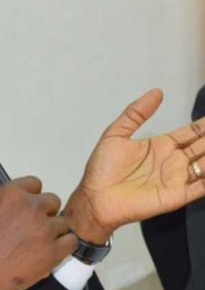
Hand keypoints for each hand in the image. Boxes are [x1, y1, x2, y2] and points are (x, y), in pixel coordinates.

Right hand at [0, 177, 76, 289]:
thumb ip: (4, 204)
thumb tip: (14, 206)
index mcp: (11, 194)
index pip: (35, 184)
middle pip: (52, 201)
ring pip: (62, 223)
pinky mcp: (53, 251)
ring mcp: (44, 229)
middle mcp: (31, 207)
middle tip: (33, 227)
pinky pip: (71, 242)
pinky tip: (51, 251)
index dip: (32, 196)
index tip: (29, 206)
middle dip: (44, 213)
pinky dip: (63, 246)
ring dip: (53, 231)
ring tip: (38, 243)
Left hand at [65, 89, 204, 243]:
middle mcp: (173, 161)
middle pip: (203, 147)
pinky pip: (202, 187)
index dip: (204, 125)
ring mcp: (177, 179)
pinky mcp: (178, 196)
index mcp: (161, 146)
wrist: (95, 197)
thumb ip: (136, 113)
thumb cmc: (102, 169)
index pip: (191, 133)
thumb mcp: (116, 133)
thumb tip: (157, 92)